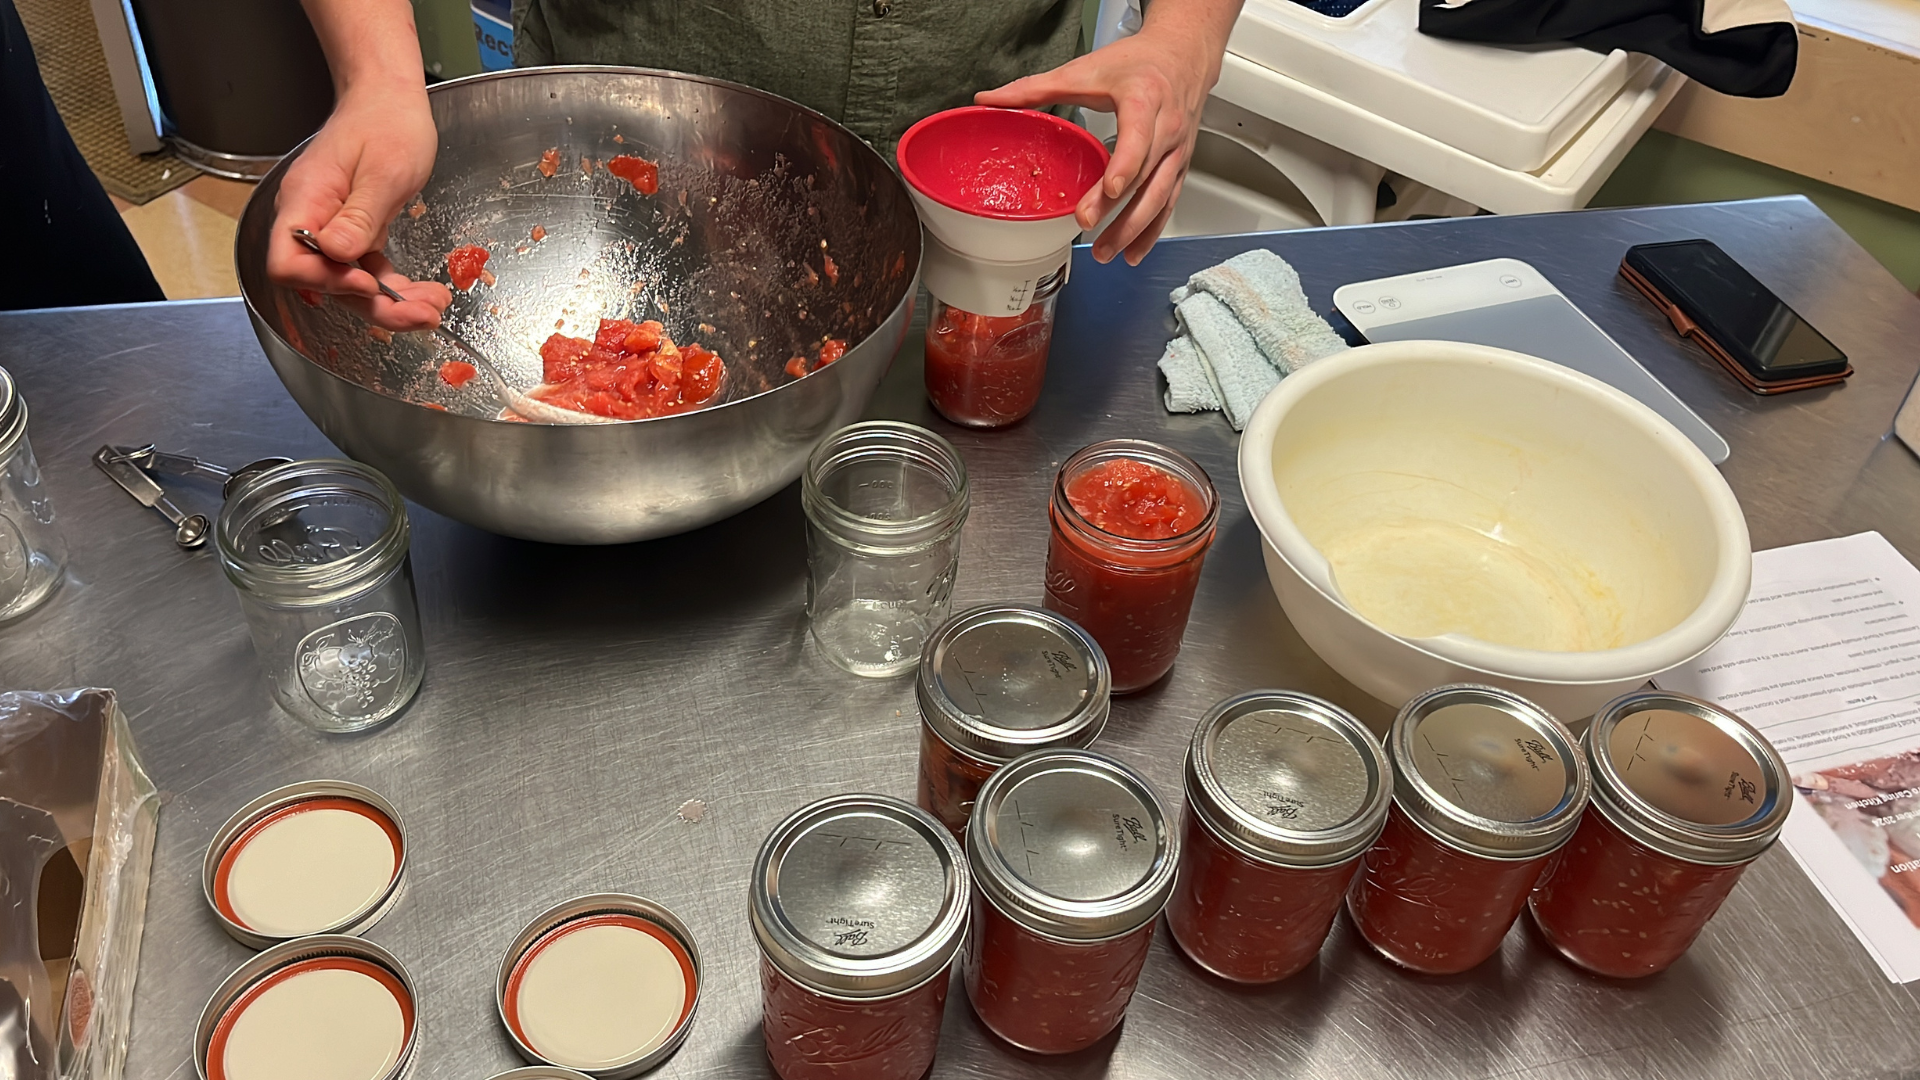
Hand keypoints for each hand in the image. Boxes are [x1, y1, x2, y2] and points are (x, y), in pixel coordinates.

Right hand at [265, 86, 449, 329]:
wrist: (390, 102)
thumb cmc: (386, 124)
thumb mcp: (383, 171)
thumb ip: (359, 216)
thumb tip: (336, 253)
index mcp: (305, 201)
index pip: (288, 262)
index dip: (324, 280)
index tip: (367, 281)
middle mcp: (311, 220)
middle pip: (325, 283)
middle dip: (372, 304)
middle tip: (421, 314)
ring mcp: (332, 229)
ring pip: (351, 283)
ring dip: (392, 303)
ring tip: (434, 308)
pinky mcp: (354, 233)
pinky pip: (367, 270)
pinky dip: (395, 287)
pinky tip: (425, 294)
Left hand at [975, 1, 1239, 265]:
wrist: (1184, 55)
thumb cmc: (1139, 63)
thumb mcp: (1086, 69)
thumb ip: (1036, 87)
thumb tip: (991, 100)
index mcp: (1145, 100)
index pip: (1139, 137)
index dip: (1126, 165)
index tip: (1110, 189)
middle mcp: (1167, 128)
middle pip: (1146, 175)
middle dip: (1119, 208)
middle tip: (1089, 227)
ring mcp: (1177, 151)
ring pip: (1160, 197)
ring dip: (1134, 229)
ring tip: (1106, 252)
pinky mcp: (1180, 166)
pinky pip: (1169, 204)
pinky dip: (1151, 232)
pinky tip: (1133, 253)